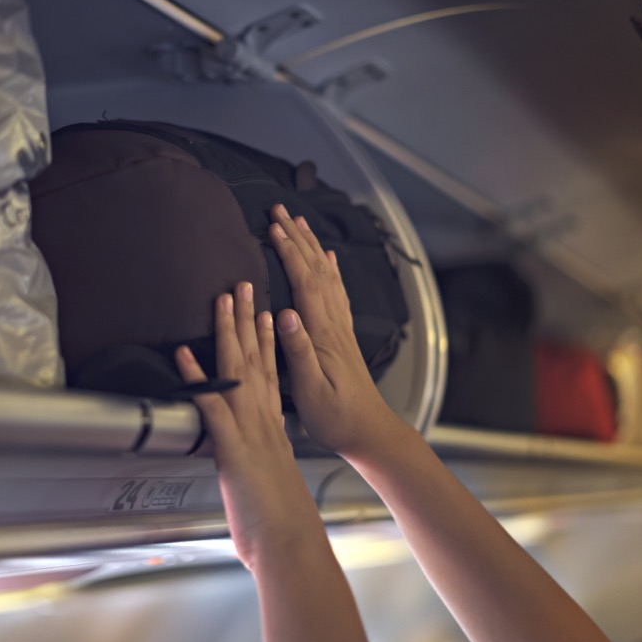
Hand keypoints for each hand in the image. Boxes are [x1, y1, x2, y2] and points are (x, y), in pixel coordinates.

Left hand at [175, 282, 325, 569]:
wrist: (289, 544)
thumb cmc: (277, 525)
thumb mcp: (267, 485)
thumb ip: (258, 467)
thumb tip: (253, 465)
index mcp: (273, 430)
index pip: (271, 375)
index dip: (268, 343)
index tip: (266, 314)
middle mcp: (264, 423)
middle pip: (256, 361)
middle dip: (248, 320)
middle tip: (243, 286)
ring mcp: (250, 432)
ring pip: (238, 371)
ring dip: (228, 332)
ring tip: (222, 299)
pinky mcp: (234, 448)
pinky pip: (212, 405)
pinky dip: (197, 377)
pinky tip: (184, 354)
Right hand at [268, 204, 411, 459]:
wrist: (369, 431)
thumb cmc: (336, 417)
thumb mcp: (311, 390)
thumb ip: (298, 351)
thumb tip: (286, 314)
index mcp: (323, 334)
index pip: (304, 282)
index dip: (289, 252)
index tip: (272, 227)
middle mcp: (334, 324)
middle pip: (316, 270)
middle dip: (297, 237)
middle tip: (280, 210)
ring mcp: (342, 328)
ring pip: (327, 275)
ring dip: (312, 246)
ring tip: (300, 223)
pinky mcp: (344, 336)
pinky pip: (337, 292)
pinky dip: (331, 269)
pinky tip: (329, 259)